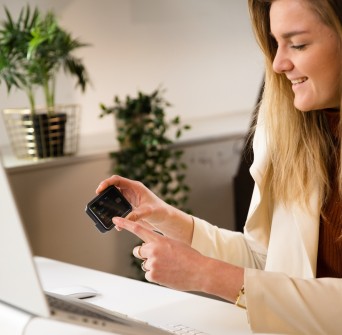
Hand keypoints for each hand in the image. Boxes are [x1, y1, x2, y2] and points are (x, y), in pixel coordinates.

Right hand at [96, 175, 193, 242]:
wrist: (165, 217)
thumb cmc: (160, 210)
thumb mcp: (147, 212)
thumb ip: (135, 215)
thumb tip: (121, 222)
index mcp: (135, 186)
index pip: (117, 180)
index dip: (107, 183)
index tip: (99, 190)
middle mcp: (131, 190)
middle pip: (113, 186)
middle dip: (104, 191)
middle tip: (97, 199)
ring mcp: (129, 197)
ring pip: (114, 196)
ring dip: (107, 201)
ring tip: (101, 207)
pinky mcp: (129, 205)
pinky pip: (117, 204)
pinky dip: (112, 209)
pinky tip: (110, 216)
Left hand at [114, 216, 244, 301]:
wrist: (200, 271)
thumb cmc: (190, 257)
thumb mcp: (174, 244)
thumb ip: (159, 244)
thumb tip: (148, 249)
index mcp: (158, 239)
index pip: (138, 228)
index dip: (125, 223)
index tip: (115, 219)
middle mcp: (152, 250)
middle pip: (138, 251)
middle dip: (145, 254)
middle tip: (159, 257)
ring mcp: (152, 263)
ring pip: (145, 264)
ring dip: (154, 266)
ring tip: (169, 267)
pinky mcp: (152, 276)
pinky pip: (149, 275)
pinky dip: (156, 275)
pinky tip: (168, 274)